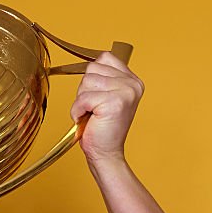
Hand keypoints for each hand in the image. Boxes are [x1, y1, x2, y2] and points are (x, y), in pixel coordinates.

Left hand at [69, 51, 143, 166]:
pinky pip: (82, 98)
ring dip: (81, 101)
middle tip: (94, 109)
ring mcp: (125, 92)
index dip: (93, 78)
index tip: (98, 98)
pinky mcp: (113, 103)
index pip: (105, 58)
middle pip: (92, 69)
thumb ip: (105, 77)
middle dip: (85, 90)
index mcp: (133, 80)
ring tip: (92, 114)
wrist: (106, 154)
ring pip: (86, 81)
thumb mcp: (107, 96)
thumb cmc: (103, 129)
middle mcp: (132, 84)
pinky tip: (87, 120)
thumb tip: (91, 62)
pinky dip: (78, 111)